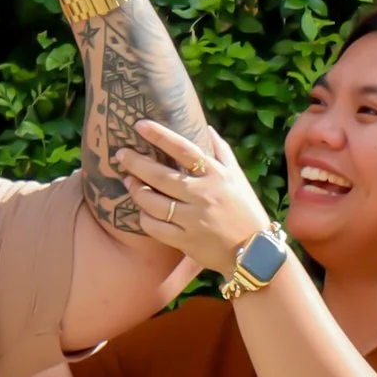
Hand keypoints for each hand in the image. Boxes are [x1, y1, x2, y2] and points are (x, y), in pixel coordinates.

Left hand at [116, 116, 271, 276]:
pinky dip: (144, 218)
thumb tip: (206, 128)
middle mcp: (203, 194)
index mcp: (216, 175)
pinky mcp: (185, 241)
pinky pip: (155, 228)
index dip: (160, 135)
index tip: (140, 125)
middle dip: (136, 163)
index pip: (183, 149)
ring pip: (153, 203)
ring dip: (136, 190)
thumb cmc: (245, 209)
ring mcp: (193, 219)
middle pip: (160, 176)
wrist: (255, 251)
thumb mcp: (238, 177)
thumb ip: (221, 151)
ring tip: (129, 181)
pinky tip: (142, 211)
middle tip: (121, 155)